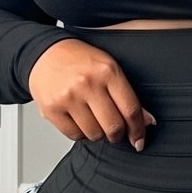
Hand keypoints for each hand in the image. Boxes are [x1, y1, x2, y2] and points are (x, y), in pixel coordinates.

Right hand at [28, 38, 154, 150]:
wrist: (46, 52)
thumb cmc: (80, 60)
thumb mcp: (109, 68)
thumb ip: (127, 94)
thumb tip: (146, 121)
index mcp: (107, 71)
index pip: (130, 109)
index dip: (138, 129)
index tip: (139, 139)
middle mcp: (88, 84)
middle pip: (114, 127)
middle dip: (118, 134)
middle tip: (114, 129)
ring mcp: (68, 97)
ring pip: (94, 134)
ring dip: (98, 133)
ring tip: (93, 118)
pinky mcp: (52, 109)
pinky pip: (74, 135)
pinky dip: (80, 133)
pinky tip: (79, 120)